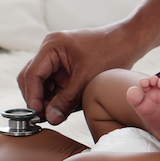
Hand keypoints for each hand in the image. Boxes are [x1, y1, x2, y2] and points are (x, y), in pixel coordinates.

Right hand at [17, 25, 139, 124]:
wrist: (129, 41)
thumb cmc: (111, 52)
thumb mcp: (87, 79)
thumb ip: (67, 100)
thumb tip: (50, 119)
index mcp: (52, 46)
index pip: (32, 74)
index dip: (33, 97)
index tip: (38, 115)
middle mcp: (49, 50)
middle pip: (30, 79)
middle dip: (37, 99)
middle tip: (46, 118)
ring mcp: (54, 58)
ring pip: (39, 84)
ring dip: (46, 100)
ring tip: (58, 113)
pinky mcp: (62, 66)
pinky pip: (51, 85)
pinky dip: (55, 97)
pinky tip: (65, 107)